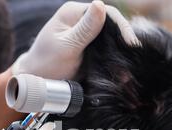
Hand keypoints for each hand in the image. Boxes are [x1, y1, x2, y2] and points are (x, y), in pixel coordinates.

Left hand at [12, 0, 139, 79]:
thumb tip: (101, 4)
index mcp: (74, 13)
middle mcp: (81, 20)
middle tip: (135, 56)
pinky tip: (122, 69)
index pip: (105, 12)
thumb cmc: (46, 63)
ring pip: (110, 37)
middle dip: (124, 39)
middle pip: (111, 24)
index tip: (131, 44)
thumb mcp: (67, 46)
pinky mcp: (88, 48)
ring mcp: (85, 34)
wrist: (36, 81)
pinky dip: (114, 57)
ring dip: (120, 50)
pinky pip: (106, 49)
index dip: (122, 26)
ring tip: (131, 64)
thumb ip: (85, 28)